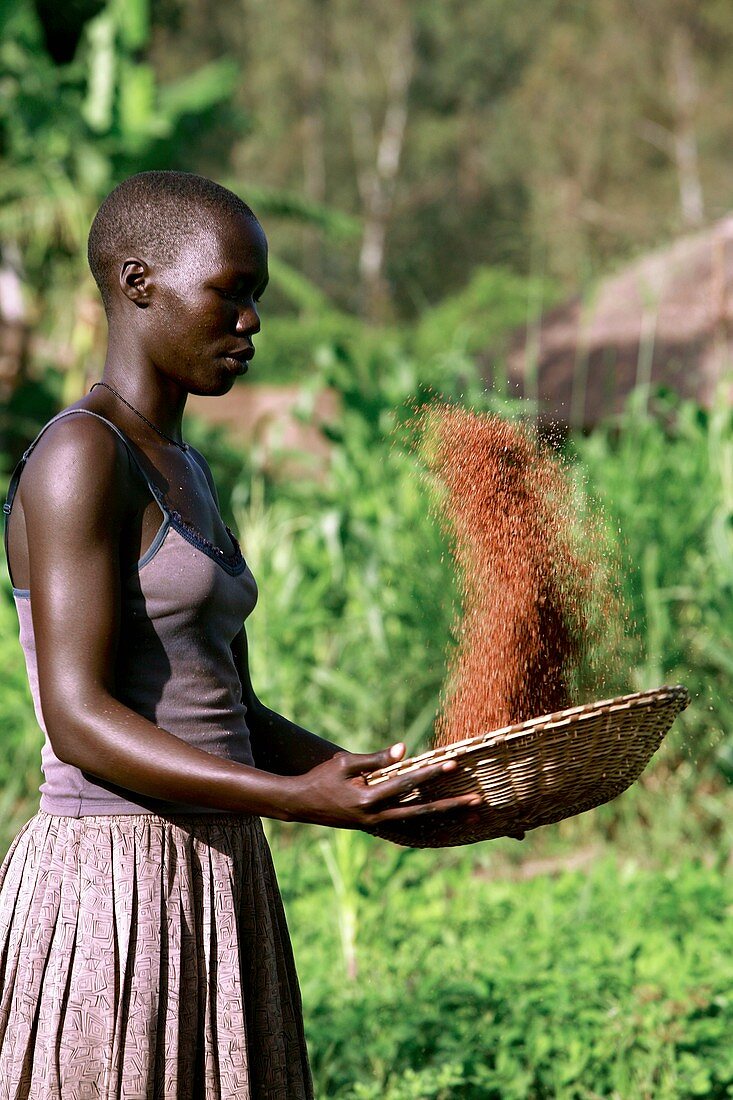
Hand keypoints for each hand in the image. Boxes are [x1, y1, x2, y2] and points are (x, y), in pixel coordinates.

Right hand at [282, 742, 481, 829]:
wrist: (301, 805)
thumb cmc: (323, 778)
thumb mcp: (346, 763)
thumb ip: (376, 759)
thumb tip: (404, 749)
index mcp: (368, 798)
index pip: (407, 783)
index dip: (431, 773)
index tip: (453, 764)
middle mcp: (376, 817)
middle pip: (422, 812)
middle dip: (450, 806)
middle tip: (476, 801)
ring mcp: (377, 826)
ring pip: (418, 824)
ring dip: (444, 820)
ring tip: (470, 815)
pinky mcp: (376, 828)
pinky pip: (407, 828)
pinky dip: (427, 826)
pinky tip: (444, 823)